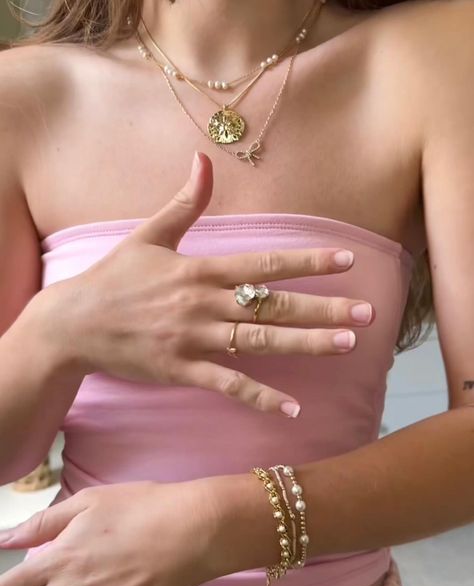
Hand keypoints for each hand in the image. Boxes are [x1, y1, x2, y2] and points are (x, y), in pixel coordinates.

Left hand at [0, 479, 219, 585]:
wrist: (190, 529)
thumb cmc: (141, 508)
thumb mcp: (90, 501)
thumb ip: (44, 522)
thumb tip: (6, 538)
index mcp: (60, 561)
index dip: (6, 585)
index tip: (10, 581)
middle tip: (53, 576)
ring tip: (85, 577)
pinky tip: (105, 584)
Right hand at [36, 151, 373, 416]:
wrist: (74, 322)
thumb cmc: (114, 277)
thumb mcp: (148, 234)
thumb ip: (185, 202)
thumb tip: (203, 158)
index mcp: (201, 269)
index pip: (265, 263)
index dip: (308, 261)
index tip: (347, 260)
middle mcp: (204, 303)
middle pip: (274, 304)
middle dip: (323, 308)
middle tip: (367, 313)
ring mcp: (195, 339)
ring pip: (260, 341)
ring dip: (306, 344)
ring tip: (347, 345)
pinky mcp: (182, 371)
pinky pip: (229, 385)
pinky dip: (261, 396)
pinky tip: (293, 406)